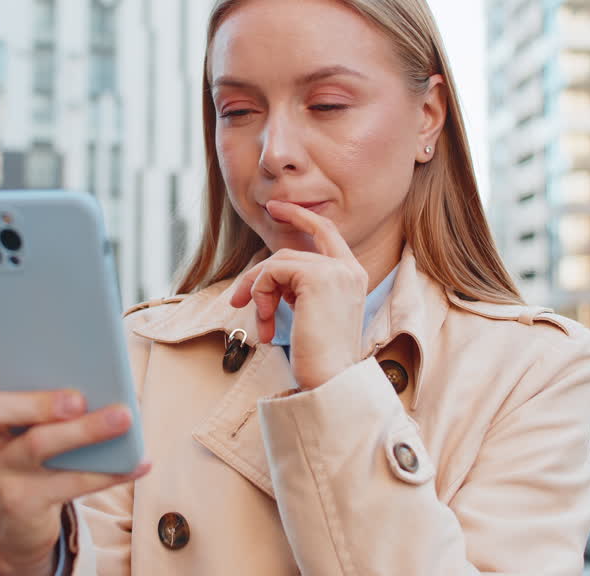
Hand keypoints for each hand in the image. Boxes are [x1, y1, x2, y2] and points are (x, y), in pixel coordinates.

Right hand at [0, 282, 151, 575]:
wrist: (17, 526)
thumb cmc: (31, 453)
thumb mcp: (28, 417)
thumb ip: (43, 382)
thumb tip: (93, 349)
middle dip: (36, 399)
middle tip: (77, 396)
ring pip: (38, 447)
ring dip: (85, 431)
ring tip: (125, 416)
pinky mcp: (21, 505)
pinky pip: (72, 485)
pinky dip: (111, 471)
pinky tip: (142, 458)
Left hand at [228, 200, 368, 389]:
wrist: (332, 383)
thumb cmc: (320, 359)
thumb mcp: (312, 314)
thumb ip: (300, 289)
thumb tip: (268, 278)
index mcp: (353, 275)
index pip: (326, 231)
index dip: (299, 216)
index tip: (275, 208)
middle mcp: (349, 269)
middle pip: (293, 248)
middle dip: (260, 271)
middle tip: (236, 299)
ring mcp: (335, 271)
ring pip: (279, 261)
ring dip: (259, 292)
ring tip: (263, 325)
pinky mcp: (316, 278)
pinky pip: (273, 271)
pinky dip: (260, 294)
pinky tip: (268, 324)